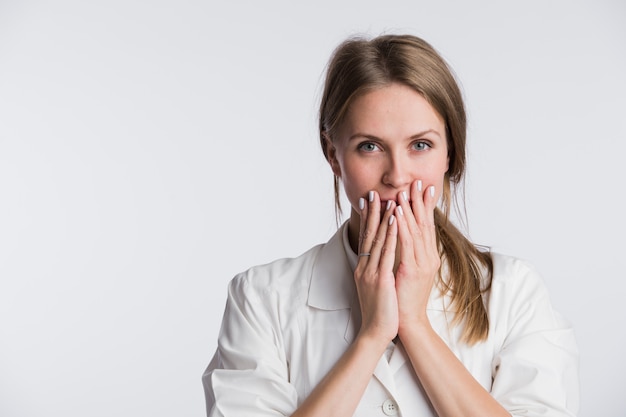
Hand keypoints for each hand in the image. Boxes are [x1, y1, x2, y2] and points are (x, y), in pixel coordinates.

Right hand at [353, 191, 398, 344]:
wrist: (376, 331)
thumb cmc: (380, 310)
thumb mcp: (375, 286)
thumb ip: (376, 270)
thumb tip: (378, 259)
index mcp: (364, 268)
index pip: (366, 239)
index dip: (367, 219)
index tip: (369, 202)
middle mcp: (364, 267)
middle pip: (368, 234)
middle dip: (372, 212)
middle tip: (374, 192)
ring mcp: (371, 272)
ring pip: (377, 239)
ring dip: (384, 217)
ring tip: (389, 198)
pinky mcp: (380, 279)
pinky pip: (386, 252)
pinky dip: (391, 234)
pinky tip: (395, 220)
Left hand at [393, 180, 440, 335]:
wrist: (408, 322)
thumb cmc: (405, 298)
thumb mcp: (411, 272)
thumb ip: (410, 255)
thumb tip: (405, 239)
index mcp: (428, 257)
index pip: (427, 226)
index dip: (424, 207)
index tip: (422, 188)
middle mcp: (428, 258)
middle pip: (425, 223)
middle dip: (420, 201)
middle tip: (417, 181)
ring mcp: (422, 264)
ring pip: (416, 230)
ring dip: (410, 209)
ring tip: (405, 191)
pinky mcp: (412, 270)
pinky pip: (406, 244)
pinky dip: (402, 226)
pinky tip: (398, 213)